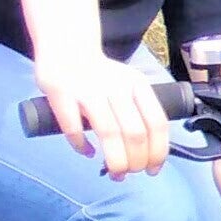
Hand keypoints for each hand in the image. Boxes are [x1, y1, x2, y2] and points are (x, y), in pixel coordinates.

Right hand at [31, 47, 169, 178]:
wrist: (66, 46)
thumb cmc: (101, 74)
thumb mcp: (129, 84)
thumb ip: (139, 111)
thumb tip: (149, 152)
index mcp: (137, 84)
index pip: (157, 122)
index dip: (158, 151)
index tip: (154, 169)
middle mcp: (116, 86)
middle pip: (135, 133)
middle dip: (136, 162)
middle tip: (131, 173)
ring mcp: (88, 89)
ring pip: (108, 134)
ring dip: (114, 161)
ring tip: (115, 174)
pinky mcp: (61, 93)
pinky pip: (73, 128)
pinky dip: (82, 147)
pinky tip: (88, 153)